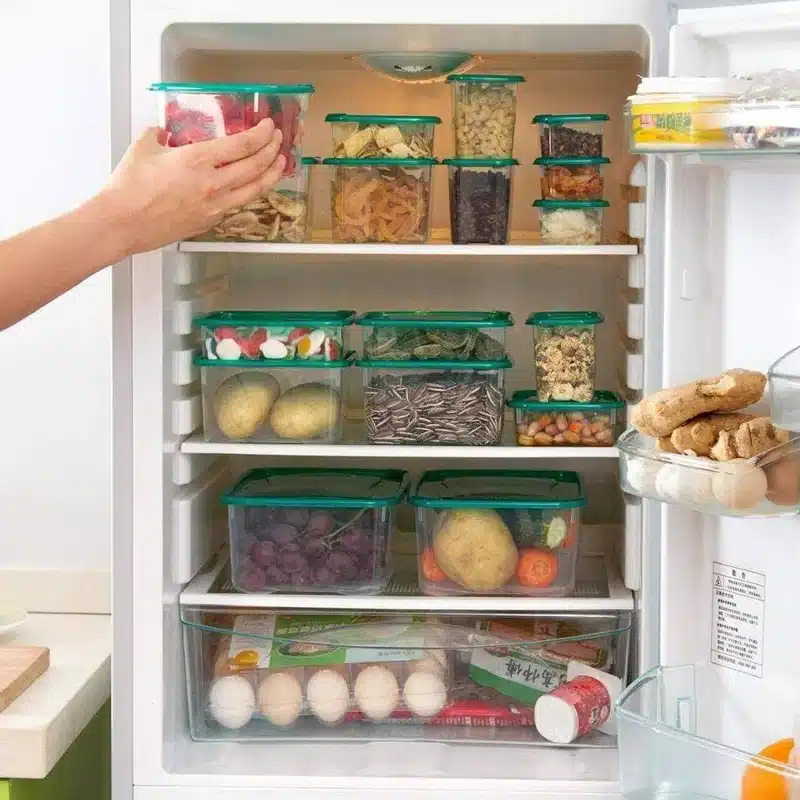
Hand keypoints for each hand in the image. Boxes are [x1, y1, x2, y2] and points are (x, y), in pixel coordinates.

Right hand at [101, 119, 284, 252]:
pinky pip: (237, 204)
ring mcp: (214, 206)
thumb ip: (160, 135)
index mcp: (198, 159)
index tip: (269, 126)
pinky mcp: (209, 221)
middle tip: (279, 140)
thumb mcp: (144, 147)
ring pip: (254, 189)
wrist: (122, 223)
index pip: (242, 144)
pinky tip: (253, 186)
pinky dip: (251, 192)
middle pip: (255, 166)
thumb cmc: (129, 187)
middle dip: (271, 150)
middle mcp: (212, 183)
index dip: (261, 134)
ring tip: (280, 163)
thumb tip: (165, 132)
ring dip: (271, 174)